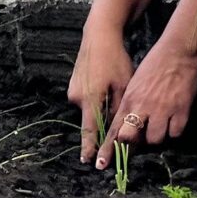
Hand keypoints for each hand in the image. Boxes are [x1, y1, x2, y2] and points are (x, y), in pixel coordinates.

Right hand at [67, 22, 133, 166]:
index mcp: (90, 99)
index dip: (91, 147)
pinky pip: (87, 98)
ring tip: (112, 91)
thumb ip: (119, 109)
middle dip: (103, 121)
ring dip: (101, 107)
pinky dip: (97, 98)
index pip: (90, 130)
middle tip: (114, 112)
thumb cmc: (115, 59)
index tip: (90, 162)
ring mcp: (73, 90)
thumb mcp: (123, 85)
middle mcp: (77, 97)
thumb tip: (118, 128)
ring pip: (91, 108)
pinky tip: (106, 85)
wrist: (99, 35)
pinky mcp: (74, 84)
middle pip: (92, 118)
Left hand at [101, 31, 196, 165]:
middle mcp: (143, 107)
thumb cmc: (156, 63)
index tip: (102, 164)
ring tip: (159, 127)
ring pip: (155, 140)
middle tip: (135, 149)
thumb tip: (127, 122)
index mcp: (130, 99)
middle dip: (131, 147)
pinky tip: (173, 123)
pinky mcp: (181, 110)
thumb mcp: (136, 82)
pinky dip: (173, 131)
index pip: (114, 129)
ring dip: (156, 138)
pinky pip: (175, 133)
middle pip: (130, 138)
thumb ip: (131, 103)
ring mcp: (162, 110)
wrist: (179, 52)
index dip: (108, 149)